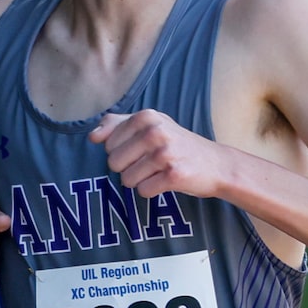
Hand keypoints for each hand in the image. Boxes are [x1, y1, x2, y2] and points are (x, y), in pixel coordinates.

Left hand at [88, 108, 229, 201]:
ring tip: (159, 171)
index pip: (108, 144)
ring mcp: (165, 153)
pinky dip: (152, 191)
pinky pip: (143, 191)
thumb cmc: (177, 145)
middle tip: (150, 163)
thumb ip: (117, 125)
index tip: (141, 150)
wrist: (216, 164)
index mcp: (146, 116)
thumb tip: (92, 136)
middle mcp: (155, 131)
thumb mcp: (150, 125)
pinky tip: (166, 181)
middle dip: (128, 168)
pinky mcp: (174, 175)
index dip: (121, 152)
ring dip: (140, 181)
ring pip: (127, 179)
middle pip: (114, 163)